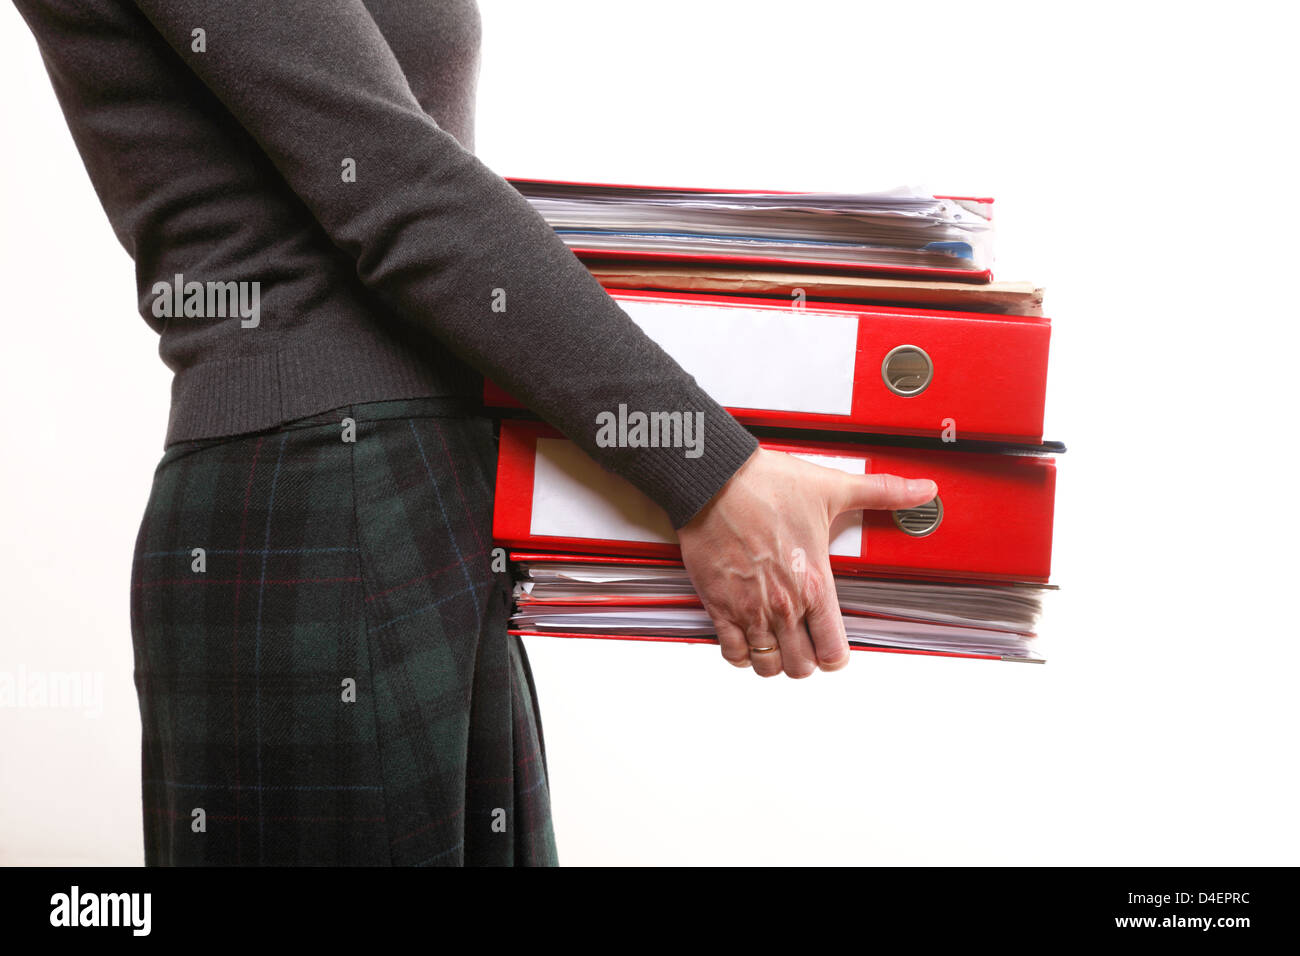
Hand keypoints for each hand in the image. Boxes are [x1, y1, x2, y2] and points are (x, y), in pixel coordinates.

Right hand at [677, 447, 937, 677]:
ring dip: (774, 660)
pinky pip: (731, 652)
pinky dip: (740, 653)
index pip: (833, 651)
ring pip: (766, 666)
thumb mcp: (833, 488)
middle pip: (800, 667)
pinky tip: (746, 637)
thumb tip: (924, 490)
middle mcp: (782, 604)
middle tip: (804, 643)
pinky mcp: (717, 604)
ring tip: (776, 643)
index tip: (832, 644)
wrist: (714, 477)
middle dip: (806, 660)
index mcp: (814, 583)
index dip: (836, 655)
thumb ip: (883, 493)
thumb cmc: (766, 483)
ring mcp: (748, 608)